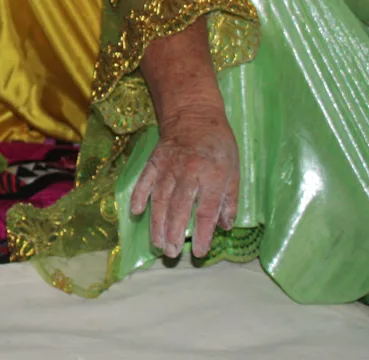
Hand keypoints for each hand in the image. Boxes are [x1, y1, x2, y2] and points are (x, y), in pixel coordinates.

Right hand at [130, 105, 239, 258]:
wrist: (193, 115)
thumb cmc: (219, 145)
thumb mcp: (234, 171)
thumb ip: (229, 199)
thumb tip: (224, 227)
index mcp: (213, 176)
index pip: (207, 211)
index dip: (203, 234)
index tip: (199, 252)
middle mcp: (189, 173)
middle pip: (179, 209)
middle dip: (175, 234)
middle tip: (171, 254)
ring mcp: (168, 167)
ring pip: (160, 200)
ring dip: (157, 223)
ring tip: (157, 243)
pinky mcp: (154, 162)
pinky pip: (144, 181)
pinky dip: (138, 197)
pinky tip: (135, 213)